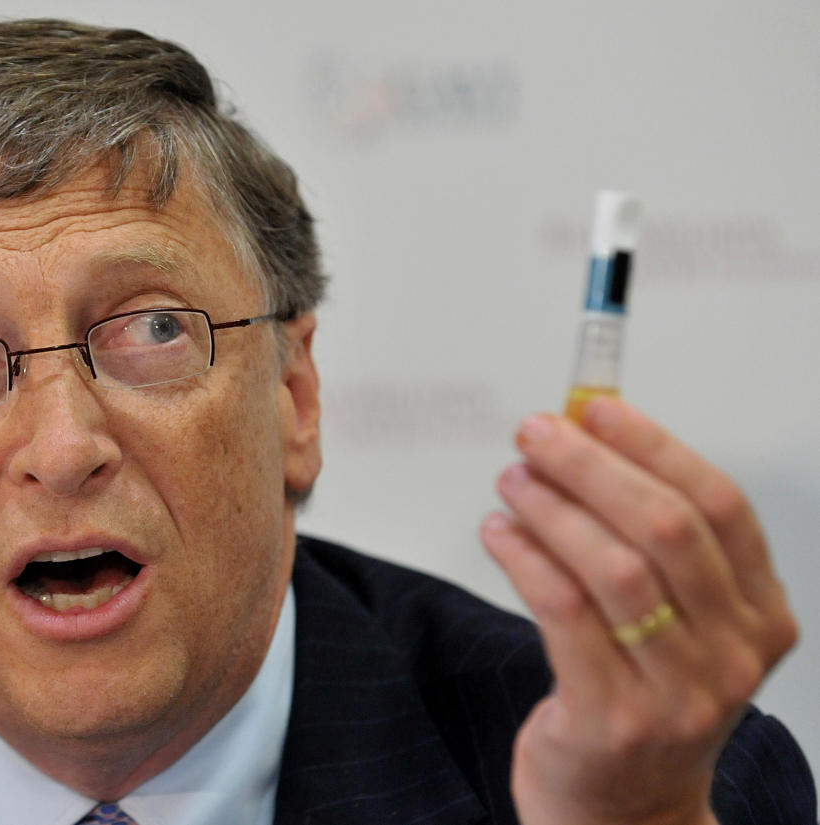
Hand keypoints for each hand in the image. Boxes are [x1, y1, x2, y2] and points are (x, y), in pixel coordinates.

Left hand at [480, 398, 797, 824]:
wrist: (626, 812)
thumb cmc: (645, 698)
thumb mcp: (679, 625)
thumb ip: (649, 544)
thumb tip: (585, 438)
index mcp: (760, 616)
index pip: (718, 507)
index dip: (654, 446)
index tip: (597, 408)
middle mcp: (731, 655)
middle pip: (665, 529)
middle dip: (592, 467)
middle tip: (535, 434)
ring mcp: (676, 693)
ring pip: (613, 569)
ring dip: (552, 508)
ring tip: (511, 481)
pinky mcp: (611, 718)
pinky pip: (562, 613)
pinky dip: (525, 558)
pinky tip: (498, 532)